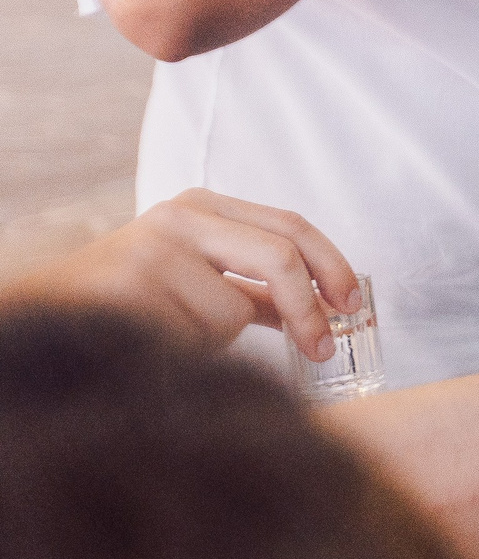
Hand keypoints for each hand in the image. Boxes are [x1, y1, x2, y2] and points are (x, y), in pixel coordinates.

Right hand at [7, 189, 357, 359]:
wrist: (45, 315)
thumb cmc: (129, 300)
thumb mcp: (200, 279)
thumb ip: (257, 288)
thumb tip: (325, 310)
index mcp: (203, 206)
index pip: (290, 226)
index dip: (331, 265)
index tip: (353, 305)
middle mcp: (180, 217)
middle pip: (279, 258)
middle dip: (309, 310)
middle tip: (324, 348)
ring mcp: (155, 249)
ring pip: (235, 313)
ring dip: (219, 342)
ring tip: (172, 332)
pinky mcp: (132, 287)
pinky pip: (194, 339)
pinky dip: (187, 352)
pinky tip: (151, 341)